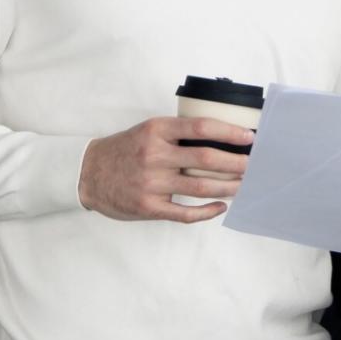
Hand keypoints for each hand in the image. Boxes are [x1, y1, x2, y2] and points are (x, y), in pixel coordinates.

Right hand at [78, 117, 252, 222]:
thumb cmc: (125, 150)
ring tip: (243, 184)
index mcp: (156, 130)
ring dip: (228, 187)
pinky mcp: (148, 207)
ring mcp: (151, 183)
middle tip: (253, 164)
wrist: (87, 174)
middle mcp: (154, 155)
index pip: (200, 127)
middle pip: (206, 159)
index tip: (248, 137)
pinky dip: (207, 211)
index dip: (229, 132)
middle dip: (236, 162)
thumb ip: (177, 133)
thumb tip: (220, 135)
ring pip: (200, 187)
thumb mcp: (148, 130)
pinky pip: (184, 213)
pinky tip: (221, 206)